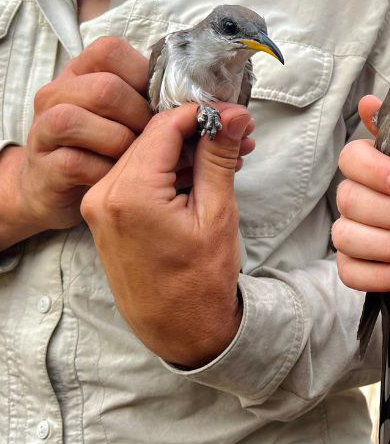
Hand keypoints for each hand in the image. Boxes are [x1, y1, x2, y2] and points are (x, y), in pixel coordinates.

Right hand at [0, 37, 151, 244]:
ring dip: (122, 144)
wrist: (67, 195)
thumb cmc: (113, 149)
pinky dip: (108, 173)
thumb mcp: (139, 119)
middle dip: (142, 117)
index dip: (145, 76)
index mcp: (84, 73)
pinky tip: (123, 178)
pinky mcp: (46, 166)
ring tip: (143, 162)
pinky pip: (77, 162)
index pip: (110, 50)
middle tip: (163, 140)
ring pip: (79, 120)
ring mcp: (45, 129)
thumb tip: (226, 109)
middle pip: (104, 88)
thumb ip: (165, 103)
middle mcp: (58, 94)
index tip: (166, 104)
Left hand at [81, 103, 255, 366]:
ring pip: (143, 154)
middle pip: (151, 137)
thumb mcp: (217, 213)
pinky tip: (199, 176)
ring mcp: (99, 205)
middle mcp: (104, 194)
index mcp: (131, 193)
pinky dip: (167, 169)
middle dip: (195, 132)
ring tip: (225, 159)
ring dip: (183, 151)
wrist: (179, 329)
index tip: (234, 116)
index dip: (202, 114)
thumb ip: (218, 157)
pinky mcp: (103, 215)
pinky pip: (135, 175)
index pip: (164, 126)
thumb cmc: (200, 280)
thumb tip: (231, 116)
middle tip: (236, 137)